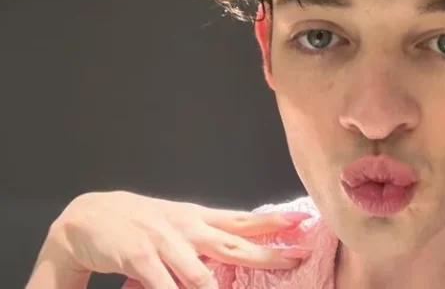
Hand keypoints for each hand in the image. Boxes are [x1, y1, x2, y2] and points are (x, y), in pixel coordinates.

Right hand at [36, 191, 310, 288]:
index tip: (301, 222)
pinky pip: (163, 283)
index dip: (272, 222)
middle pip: (233, 243)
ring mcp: (163, 242)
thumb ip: (208, 233)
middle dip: (267, 254)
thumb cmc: (140, 222)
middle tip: (297, 258)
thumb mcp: (179, 222)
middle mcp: (186, 228)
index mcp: (197, 219)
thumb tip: (244, 240)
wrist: (89, 215)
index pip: (242, 220)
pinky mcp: (139, 257)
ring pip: (200, 272)